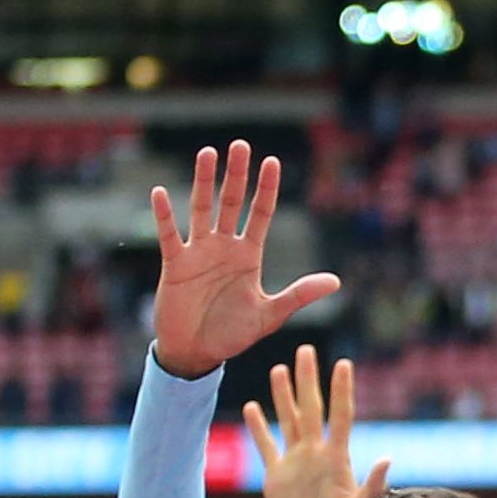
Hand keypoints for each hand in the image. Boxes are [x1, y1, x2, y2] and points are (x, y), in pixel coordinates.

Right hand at [144, 143, 340, 379]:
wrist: (199, 352)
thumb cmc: (233, 333)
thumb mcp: (271, 314)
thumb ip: (299, 295)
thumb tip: (336, 282)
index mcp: (248, 256)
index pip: (260, 214)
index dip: (267, 189)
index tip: (272, 162)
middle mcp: (224, 247)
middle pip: (232, 203)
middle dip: (237, 175)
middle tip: (240, 145)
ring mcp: (198, 253)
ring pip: (201, 209)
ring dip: (203, 182)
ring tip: (208, 154)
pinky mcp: (175, 264)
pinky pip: (168, 235)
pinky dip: (164, 215)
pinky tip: (160, 193)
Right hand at [240, 343, 387, 497]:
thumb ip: (373, 485)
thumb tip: (388, 459)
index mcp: (336, 460)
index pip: (340, 416)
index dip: (341, 390)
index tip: (344, 363)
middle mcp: (315, 455)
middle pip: (311, 409)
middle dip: (308, 379)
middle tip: (305, 349)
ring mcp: (295, 464)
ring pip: (288, 420)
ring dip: (283, 395)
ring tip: (279, 369)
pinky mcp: (277, 477)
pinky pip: (266, 446)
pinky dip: (258, 428)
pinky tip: (253, 407)